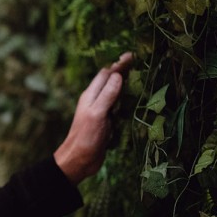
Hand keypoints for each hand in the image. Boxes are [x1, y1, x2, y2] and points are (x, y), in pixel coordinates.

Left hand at [54, 52, 132, 184]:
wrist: (78, 160)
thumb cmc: (86, 137)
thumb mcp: (97, 114)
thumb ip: (107, 95)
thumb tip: (118, 75)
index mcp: (91, 96)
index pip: (106, 74)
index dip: (118, 64)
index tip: (132, 56)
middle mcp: (95, 101)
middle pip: (109, 80)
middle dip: (122, 70)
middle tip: (137, 62)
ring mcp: (100, 111)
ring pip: (113, 92)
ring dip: (124, 83)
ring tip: (137, 76)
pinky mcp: (106, 122)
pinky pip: (117, 106)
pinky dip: (125, 99)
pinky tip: (133, 100)